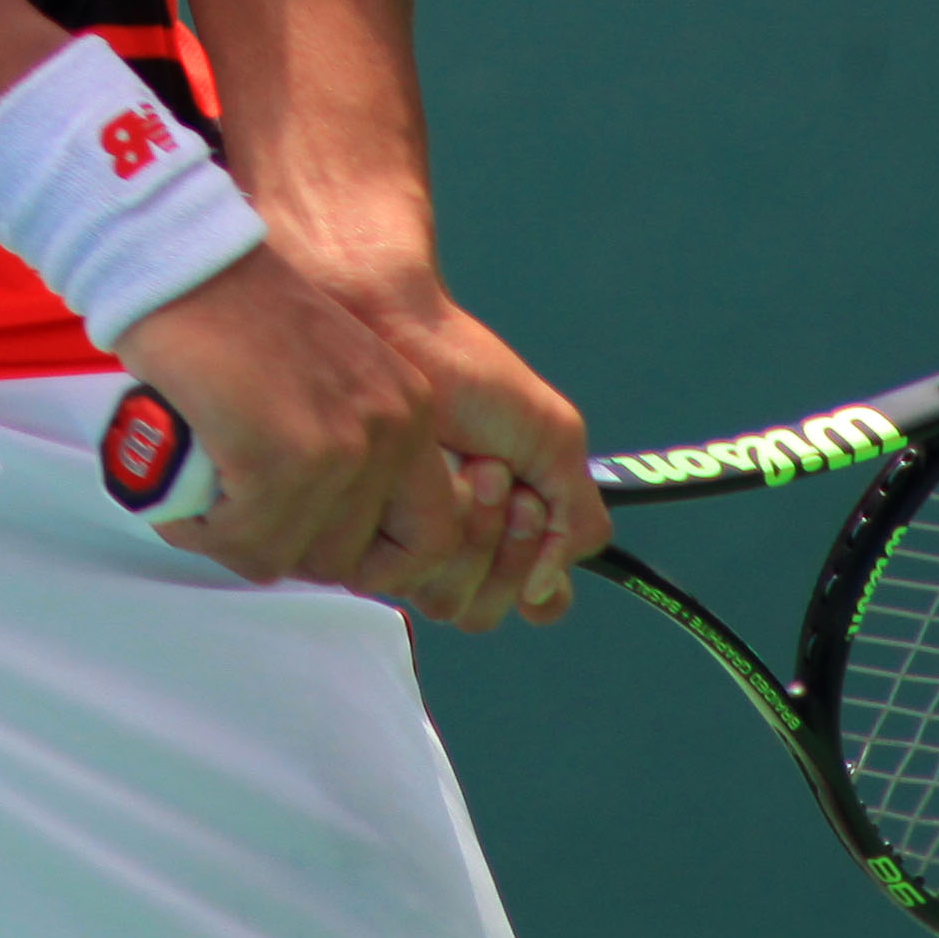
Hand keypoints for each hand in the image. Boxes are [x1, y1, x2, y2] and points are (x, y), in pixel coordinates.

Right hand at [103, 248, 456, 596]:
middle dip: (285, 547)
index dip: (376, 561)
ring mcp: (338, 448)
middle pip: (348, 560)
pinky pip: (243, 540)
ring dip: (234, 539)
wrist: (181, 260)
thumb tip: (326, 538)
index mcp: (409, 410)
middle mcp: (389, 431)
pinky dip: (200, 530)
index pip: (433, 536)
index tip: (322, 543)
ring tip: (201, 498)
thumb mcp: (330, 375)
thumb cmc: (232, 312)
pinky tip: (180, 497)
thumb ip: (347, 445)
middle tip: (238, 512)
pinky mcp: (279, 460)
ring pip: (289, 557)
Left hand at [341, 281, 611, 631]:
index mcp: (503, 527)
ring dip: (476, 529)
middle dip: (507, 542)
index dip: (536, 575)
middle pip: (489, 608)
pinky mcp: (362, 539)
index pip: (532, 601)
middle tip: (498, 471)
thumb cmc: (468, 371)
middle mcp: (452, 544)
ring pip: (451, 601)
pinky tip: (434, 472)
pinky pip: (409, 579)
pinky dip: (437, 525)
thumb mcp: (552, 438)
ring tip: (471, 463)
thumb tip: (543, 593)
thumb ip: (576, 520)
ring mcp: (404, 543)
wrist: (395, 329)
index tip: (532, 508)